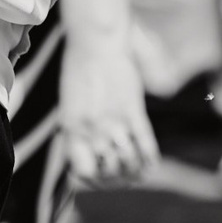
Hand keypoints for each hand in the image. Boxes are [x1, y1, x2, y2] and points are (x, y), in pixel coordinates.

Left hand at [59, 34, 157, 189]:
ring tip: (136, 171)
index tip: (98, 178)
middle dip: (115, 178)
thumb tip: (88, 148)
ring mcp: (113, 121)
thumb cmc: (79, 67)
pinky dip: (150, 157)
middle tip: (121, 176)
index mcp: (72, 129)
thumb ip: (78, 128)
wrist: (95, 41)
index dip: (91, 180)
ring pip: (128, 161)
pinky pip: (145, 142)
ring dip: (133, 170)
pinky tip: (151, 164)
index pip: (81, 171)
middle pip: (107, 171)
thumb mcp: (70, 102)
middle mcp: (92, 130)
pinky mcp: (133, 109)